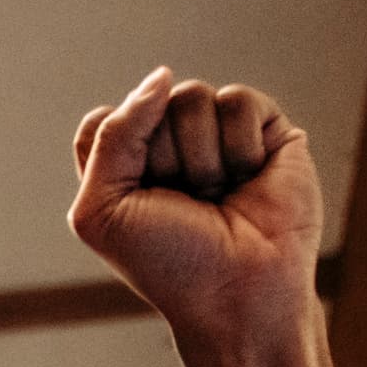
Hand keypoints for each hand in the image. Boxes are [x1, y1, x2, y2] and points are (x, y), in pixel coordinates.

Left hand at [68, 70, 319, 342]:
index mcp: (124, 167)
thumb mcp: (103, 209)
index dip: (116, 153)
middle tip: (185, 204)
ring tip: (216, 196)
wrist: (238, 291)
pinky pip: (237, 100)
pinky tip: (248, 179)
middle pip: (149, 104)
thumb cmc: (168, 264)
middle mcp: (169, 146)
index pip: (102, 121)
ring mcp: (217, 135)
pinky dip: (238, 146)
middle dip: (163, 159)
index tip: (135, 198)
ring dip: (200, 158)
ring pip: (192, 96)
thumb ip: (112, 135)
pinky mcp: (264, 129)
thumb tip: (162, 74)